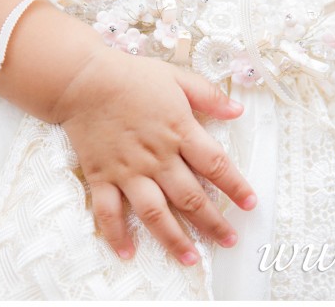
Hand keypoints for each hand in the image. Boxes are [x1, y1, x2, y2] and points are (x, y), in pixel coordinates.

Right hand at [53, 49, 256, 263]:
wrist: (85, 81)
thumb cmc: (133, 77)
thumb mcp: (179, 78)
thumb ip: (210, 96)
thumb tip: (238, 111)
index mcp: (180, 130)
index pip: (215, 164)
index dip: (236, 186)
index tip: (249, 204)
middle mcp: (157, 156)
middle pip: (190, 197)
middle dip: (212, 222)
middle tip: (229, 240)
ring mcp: (129, 170)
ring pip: (155, 213)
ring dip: (174, 238)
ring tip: (191, 258)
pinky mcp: (102, 177)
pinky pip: (109, 212)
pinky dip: (117, 234)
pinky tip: (128, 252)